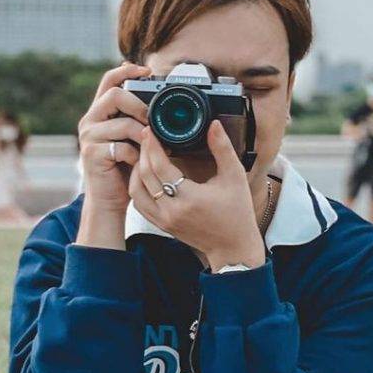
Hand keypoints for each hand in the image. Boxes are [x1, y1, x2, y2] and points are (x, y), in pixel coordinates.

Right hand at [77, 63, 151, 247]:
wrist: (109, 200)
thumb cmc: (123, 169)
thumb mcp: (131, 138)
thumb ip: (136, 119)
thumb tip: (158, 100)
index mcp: (99, 113)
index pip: (109, 80)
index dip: (127, 70)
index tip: (147, 70)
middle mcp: (90, 121)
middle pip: (114, 95)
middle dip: (139, 104)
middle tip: (153, 118)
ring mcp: (89, 138)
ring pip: (122, 123)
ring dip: (143, 134)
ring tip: (152, 145)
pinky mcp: (92, 155)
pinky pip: (122, 147)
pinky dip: (137, 155)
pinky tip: (140, 163)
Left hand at [129, 121, 265, 270]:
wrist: (232, 247)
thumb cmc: (237, 213)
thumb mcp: (234, 177)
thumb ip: (223, 148)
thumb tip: (213, 124)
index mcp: (189, 199)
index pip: (160, 167)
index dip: (152, 146)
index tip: (150, 130)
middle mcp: (172, 211)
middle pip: (144, 176)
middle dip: (143, 153)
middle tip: (146, 136)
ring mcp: (164, 220)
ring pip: (136, 191)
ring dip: (136, 171)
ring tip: (144, 154)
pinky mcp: (162, 225)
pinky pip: (140, 204)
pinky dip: (138, 187)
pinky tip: (145, 175)